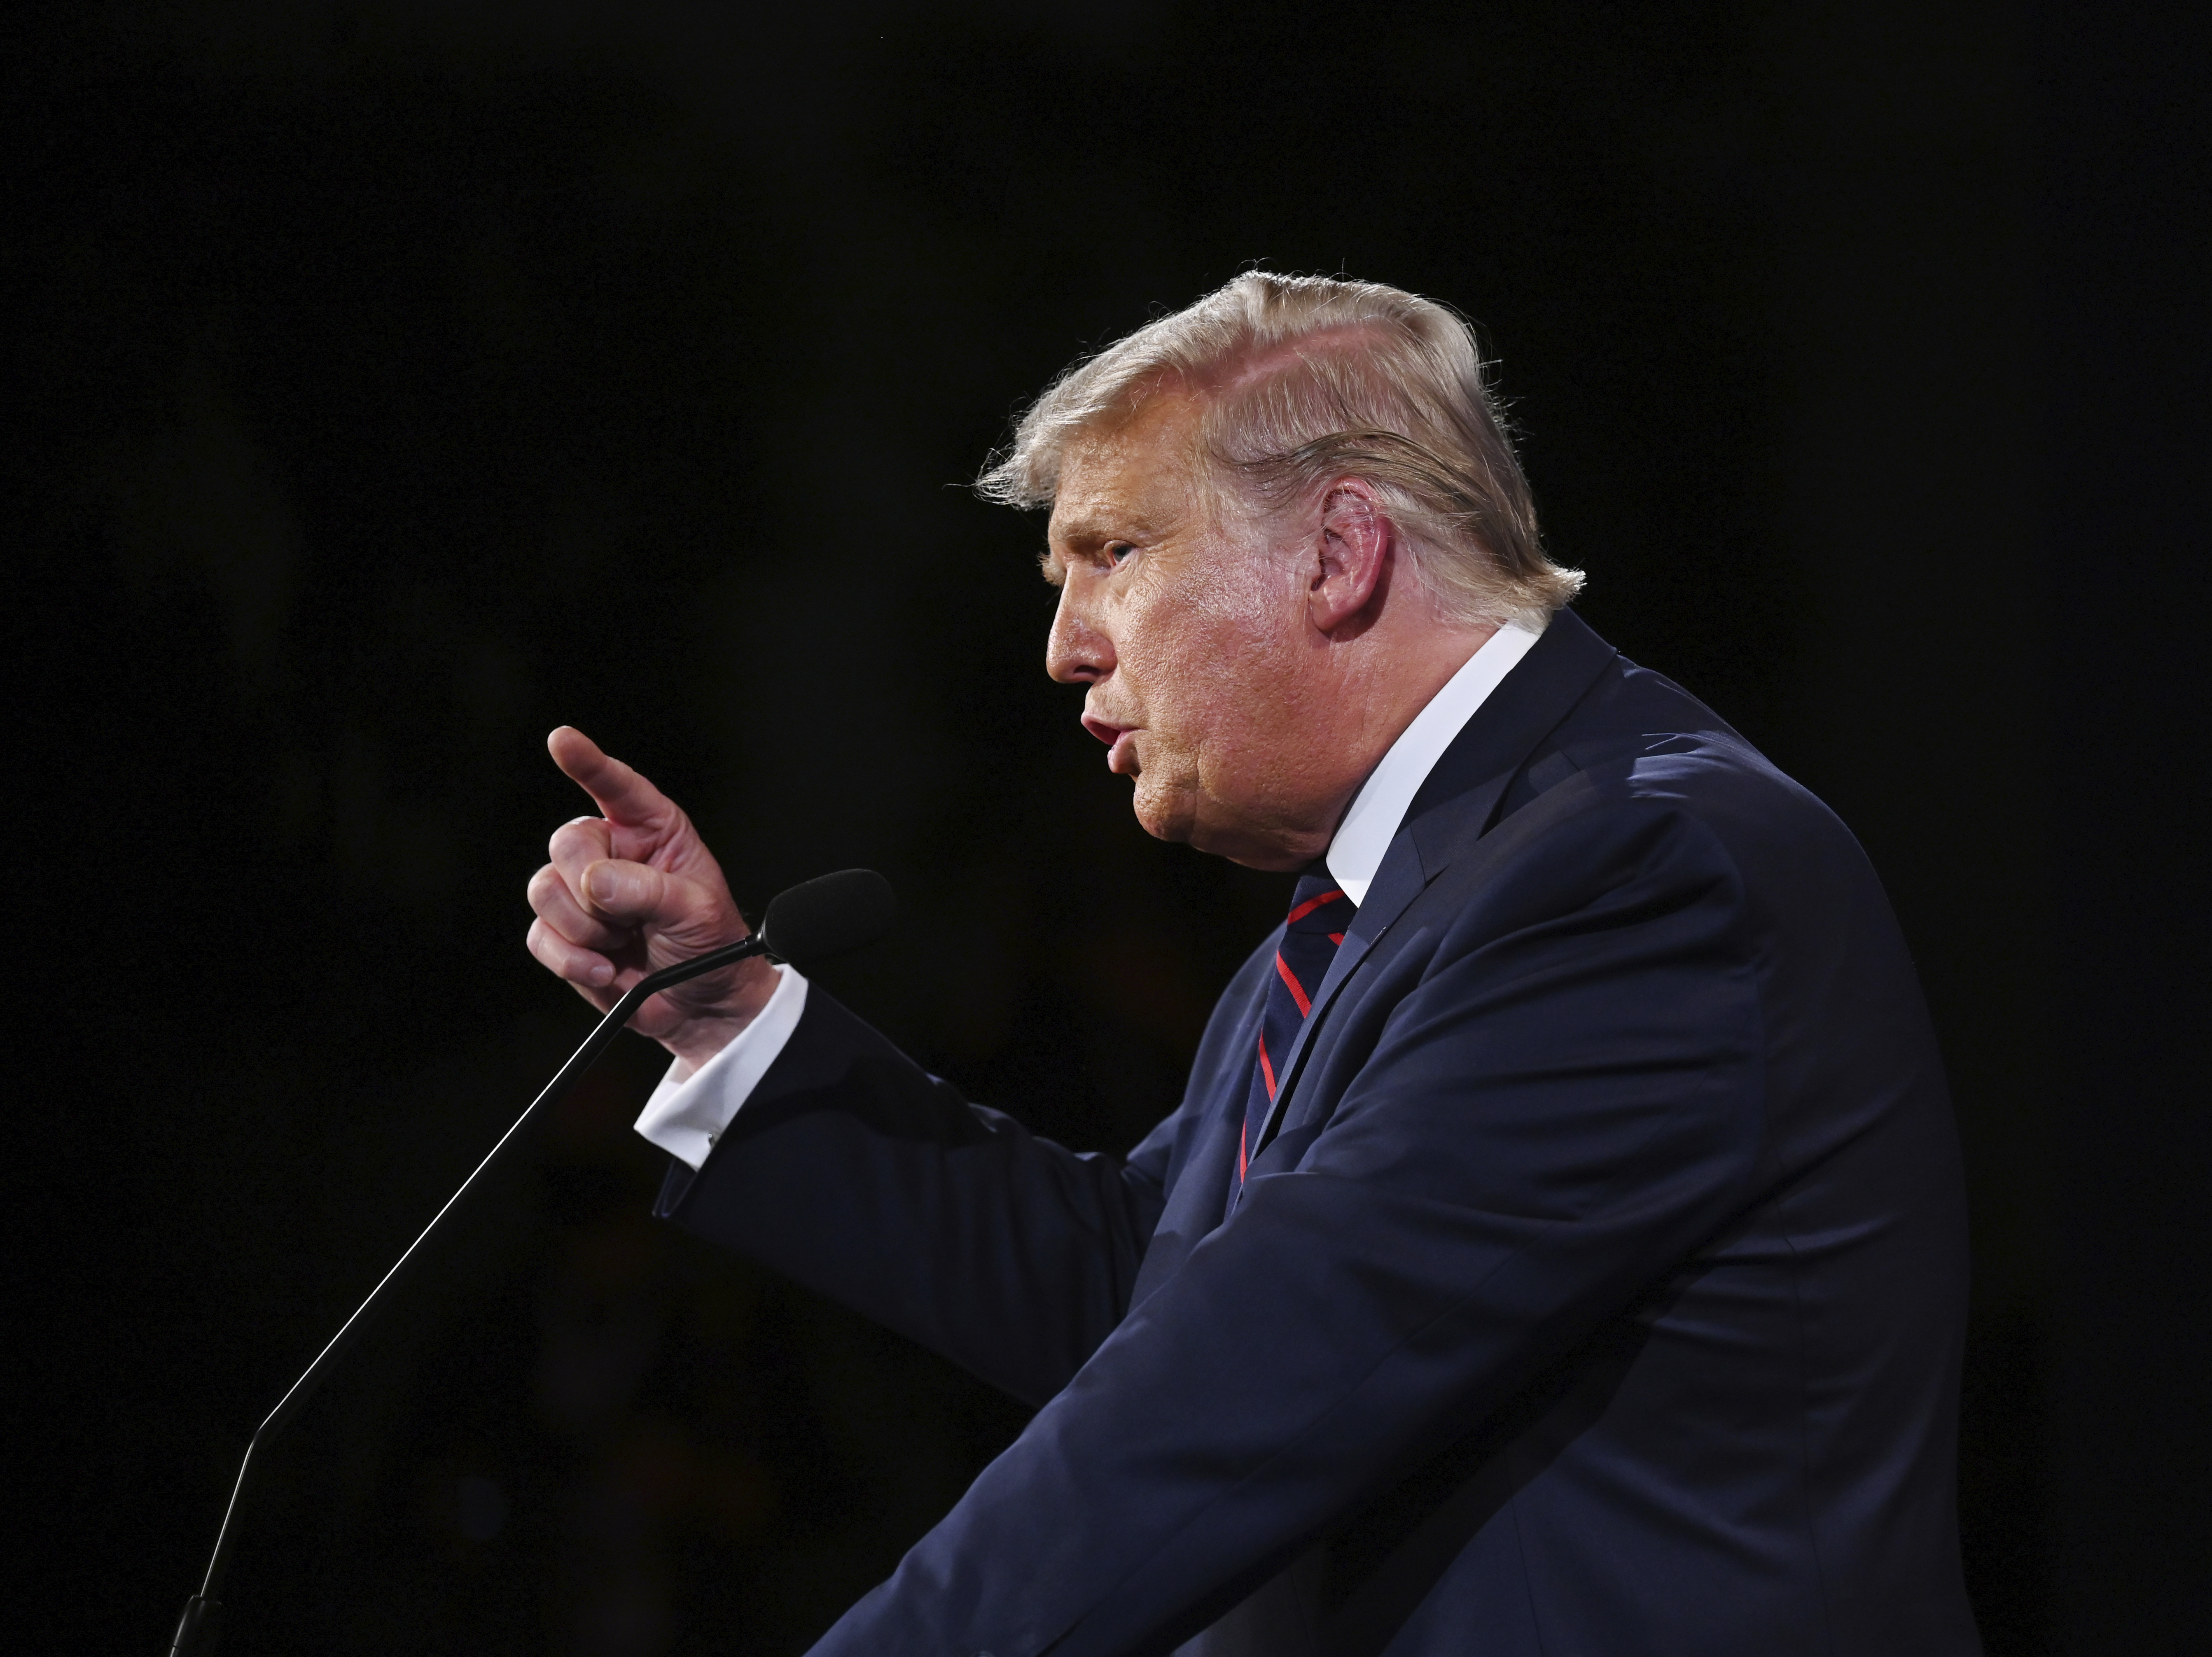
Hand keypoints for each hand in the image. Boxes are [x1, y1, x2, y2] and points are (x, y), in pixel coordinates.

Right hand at [526, 727, 776, 1069]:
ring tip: (623, 945)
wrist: (703, 1006)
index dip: (588, 762)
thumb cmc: (712, 945)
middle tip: (630, 919)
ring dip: (585, 928)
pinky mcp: (564, 936)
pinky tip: (606, 970)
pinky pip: (540, 936)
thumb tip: (596, 883)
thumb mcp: (697, 911)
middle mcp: (611, 855)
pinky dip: (570, 959)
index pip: (617, 787)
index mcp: (652, 831)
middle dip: (592, 888)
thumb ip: (649, 890)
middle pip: (567, 845)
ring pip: (545, 890)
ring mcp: (582, 896)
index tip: (562, 740)